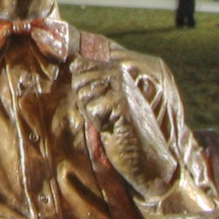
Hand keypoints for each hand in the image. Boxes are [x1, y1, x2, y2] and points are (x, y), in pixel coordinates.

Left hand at [71, 62, 178, 201]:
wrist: (146, 156)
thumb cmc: (121, 130)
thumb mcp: (102, 101)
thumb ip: (88, 81)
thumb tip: (72, 61)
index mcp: (115, 70)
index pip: (79, 67)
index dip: (82, 92)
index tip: (100, 105)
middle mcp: (120, 74)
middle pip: (78, 81)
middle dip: (85, 103)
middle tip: (106, 116)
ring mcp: (122, 87)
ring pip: (84, 94)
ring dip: (92, 115)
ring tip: (111, 122)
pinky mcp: (123, 103)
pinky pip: (92, 109)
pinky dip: (99, 123)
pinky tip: (114, 128)